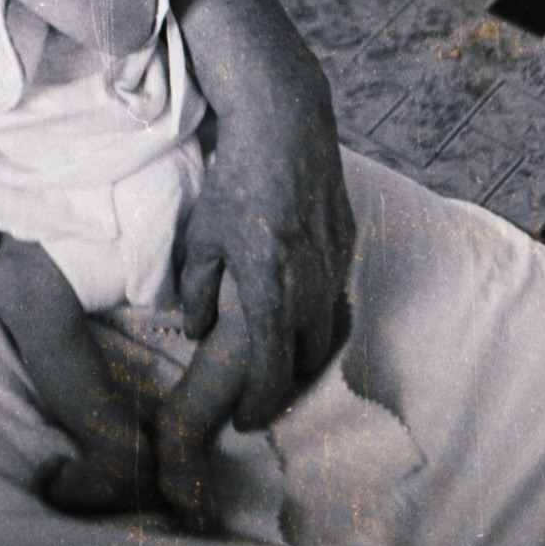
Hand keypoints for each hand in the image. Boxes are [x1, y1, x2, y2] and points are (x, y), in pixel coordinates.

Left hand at [180, 74, 354, 430]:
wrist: (284, 124)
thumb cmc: (234, 178)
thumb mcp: (202, 236)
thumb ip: (197, 290)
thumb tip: (196, 328)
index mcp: (272, 291)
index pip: (272, 374)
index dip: (259, 406)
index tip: (244, 421)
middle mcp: (312, 285)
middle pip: (310, 360)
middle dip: (287, 382)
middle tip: (262, 389)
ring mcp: (336, 262)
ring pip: (330, 328)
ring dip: (308, 347)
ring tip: (281, 351)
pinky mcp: (348, 238)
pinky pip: (338, 290)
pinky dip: (320, 307)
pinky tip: (299, 300)